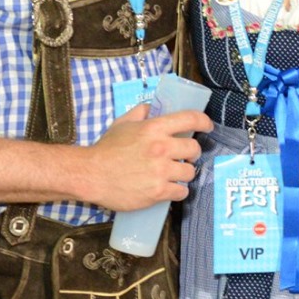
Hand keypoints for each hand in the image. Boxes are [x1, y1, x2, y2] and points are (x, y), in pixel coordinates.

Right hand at [83, 103, 208, 211]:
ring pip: (190, 172)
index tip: (207, 126)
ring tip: (175, 174)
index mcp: (154, 129)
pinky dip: (178, 191)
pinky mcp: (158, 191)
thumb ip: (140, 112)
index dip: (204, 121)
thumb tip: (152, 107)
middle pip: (194, 148)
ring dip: (185, 173)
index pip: (190, 119)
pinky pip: (182, 191)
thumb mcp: (122, 123)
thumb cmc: (105, 150)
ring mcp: (160, 171)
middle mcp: (161, 148)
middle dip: (192, 153)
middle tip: (185, 156)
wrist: (91, 175)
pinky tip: (171, 188)